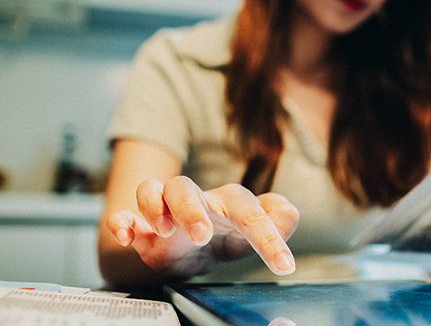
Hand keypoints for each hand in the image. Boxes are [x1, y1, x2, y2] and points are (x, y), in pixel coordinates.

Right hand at [106, 176, 298, 278]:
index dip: (268, 237)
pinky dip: (121, 222)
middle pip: (185, 188)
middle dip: (191, 209)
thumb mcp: (258, 231)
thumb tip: (286, 214)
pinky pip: (124, 216)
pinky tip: (126, 234)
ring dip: (154, 206)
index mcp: (229, 203)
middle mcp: (195, 201)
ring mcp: (166, 213)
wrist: (197, 249)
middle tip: (202, 235)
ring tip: (165, 230)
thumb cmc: (230, 234)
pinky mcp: (144, 230)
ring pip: (152, 191)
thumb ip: (280, 218)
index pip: (250, 211)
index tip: (283, 265)